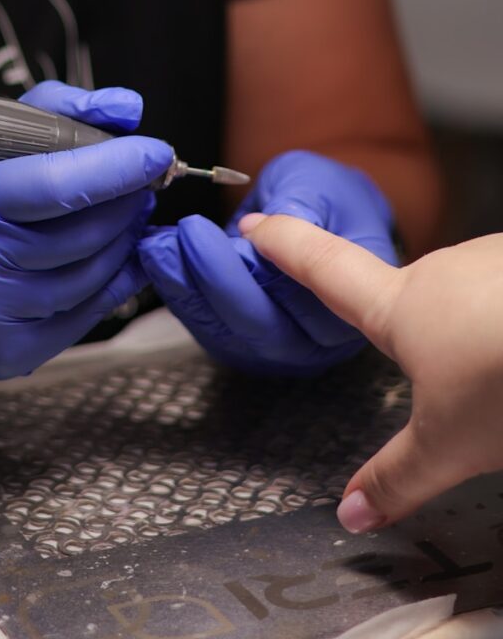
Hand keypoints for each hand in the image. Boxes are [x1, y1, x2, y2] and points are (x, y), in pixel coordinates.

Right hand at [0, 83, 172, 408]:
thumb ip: (48, 114)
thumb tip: (125, 108)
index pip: (54, 185)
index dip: (116, 168)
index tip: (155, 153)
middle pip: (82, 234)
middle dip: (127, 203)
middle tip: (143, 184)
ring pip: (90, 276)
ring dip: (124, 242)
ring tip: (130, 217)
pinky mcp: (4, 356)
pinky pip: (84, 315)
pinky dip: (116, 284)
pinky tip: (124, 260)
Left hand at [138, 150, 395, 374]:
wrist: (317, 212)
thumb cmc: (327, 197)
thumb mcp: (318, 185)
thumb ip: (296, 206)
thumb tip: (255, 230)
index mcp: (354, 301)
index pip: (304, 295)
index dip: (263, 265)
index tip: (226, 230)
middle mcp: (316, 339)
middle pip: (258, 323)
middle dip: (212, 279)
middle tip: (179, 237)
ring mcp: (276, 348)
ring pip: (225, 330)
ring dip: (184, 287)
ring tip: (158, 246)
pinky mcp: (240, 343)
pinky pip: (204, 325)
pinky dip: (177, 293)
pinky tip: (158, 260)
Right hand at [241, 214, 502, 532]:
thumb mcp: (450, 446)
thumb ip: (396, 478)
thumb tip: (353, 512)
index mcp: (399, 308)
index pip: (321, 267)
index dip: (284, 244)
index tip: (255, 222)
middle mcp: (441, 272)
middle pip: (412, 299)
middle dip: (425, 335)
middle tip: (456, 380)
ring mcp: (490, 259)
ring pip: (470, 298)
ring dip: (480, 330)